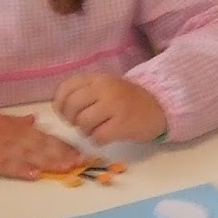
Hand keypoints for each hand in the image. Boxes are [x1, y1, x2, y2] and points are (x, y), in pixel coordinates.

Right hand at [0, 100, 81, 179]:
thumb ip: (17, 122)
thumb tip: (34, 121)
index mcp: (17, 129)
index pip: (45, 137)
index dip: (62, 145)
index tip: (79, 152)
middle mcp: (14, 139)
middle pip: (42, 147)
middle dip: (62, 154)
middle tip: (81, 161)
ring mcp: (3, 150)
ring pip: (30, 156)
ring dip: (49, 162)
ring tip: (67, 167)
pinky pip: (8, 166)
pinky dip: (22, 170)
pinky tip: (35, 174)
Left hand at [53, 74, 167, 143]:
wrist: (158, 106)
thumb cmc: (125, 99)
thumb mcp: (104, 87)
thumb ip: (82, 92)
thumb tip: (59, 108)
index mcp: (97, 78)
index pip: (66, 88)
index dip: (60, 104)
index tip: (66, 112)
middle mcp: (104, 89)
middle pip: (72, 106)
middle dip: (71, 119)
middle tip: (80, 123)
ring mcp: (114, 106)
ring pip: (83, 122)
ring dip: (85, 131)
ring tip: (95, 129)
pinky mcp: (123, 124)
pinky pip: (98, 136)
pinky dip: (97, 140)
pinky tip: (104, 136)